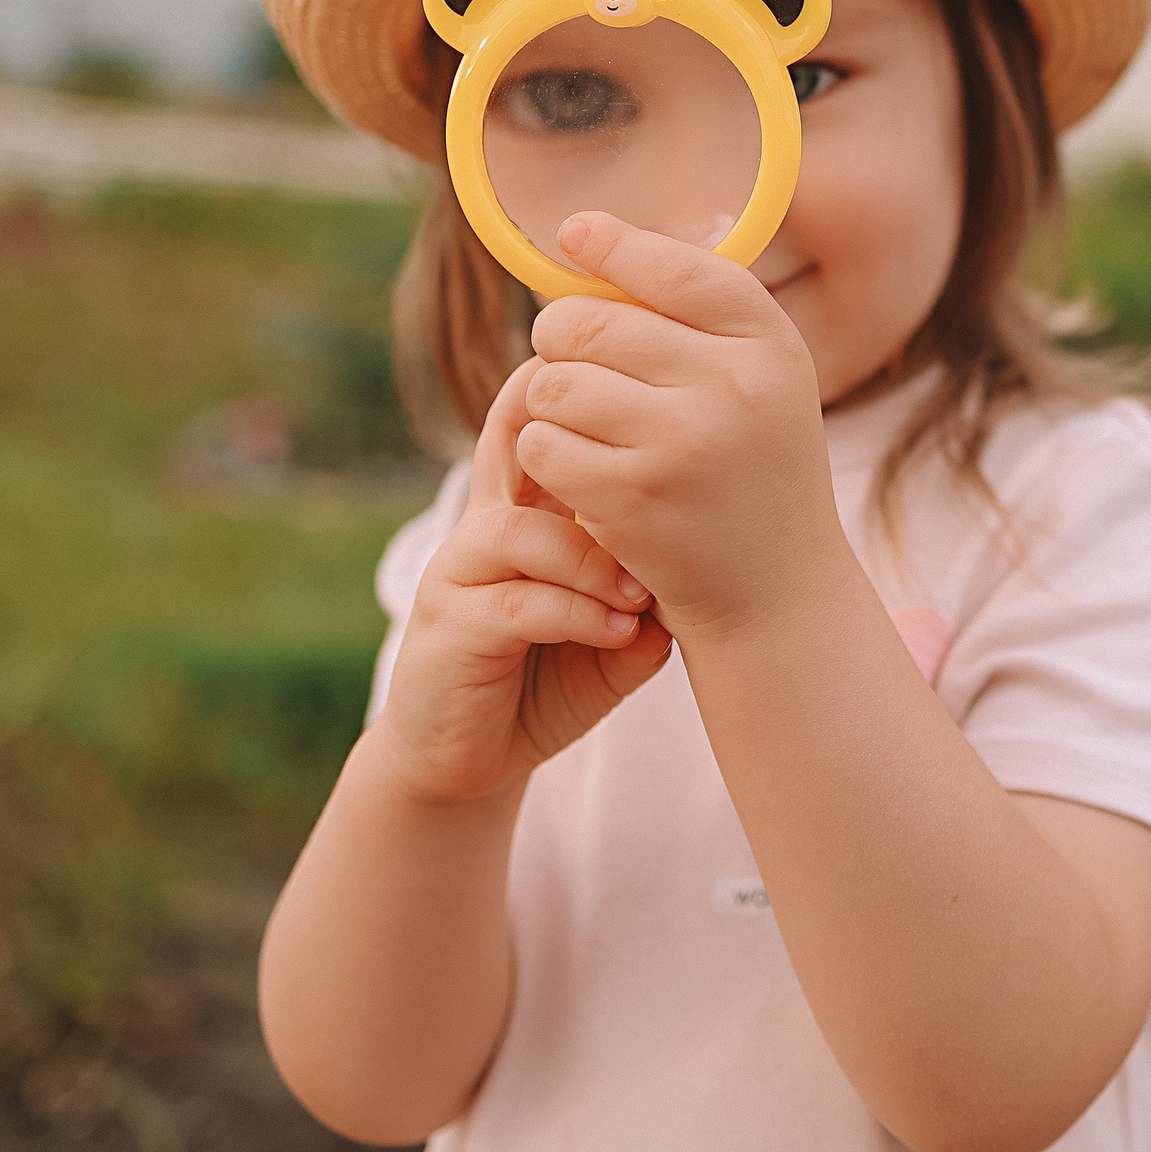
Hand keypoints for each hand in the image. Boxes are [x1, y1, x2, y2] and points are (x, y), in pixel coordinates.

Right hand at [375, 359, 675, 805]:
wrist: (470, 759)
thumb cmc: (552, 678)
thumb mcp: (620, 635)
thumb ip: (653, 595)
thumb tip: (704, 566)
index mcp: (529, 508)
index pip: (548, 424)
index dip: (593, 393)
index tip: (664, 399)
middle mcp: (486, 523)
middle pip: (517, 444)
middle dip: (582, 444)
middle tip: (660, 474)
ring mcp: (460, 573)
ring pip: (521, 533)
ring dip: (592, 561)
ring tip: (642, 593)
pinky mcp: (446, 628)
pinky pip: (512, 604)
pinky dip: (573, 613)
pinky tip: (618, 631)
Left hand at [519, 212, 849, 640]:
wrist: (776, 591)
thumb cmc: (753, 471)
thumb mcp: (760, 383)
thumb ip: (699, 315)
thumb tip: (590, 234)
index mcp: (772, 346)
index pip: (678, 269)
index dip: (617, 246)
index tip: (575, 234)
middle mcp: (735, 386)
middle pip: (594, 321)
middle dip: (563, 336)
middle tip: (570, 360)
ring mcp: (682, 443)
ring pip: (556, 381)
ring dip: (551, 401)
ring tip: (582, 424)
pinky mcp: (630, 498)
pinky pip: (543, 442)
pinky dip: (545, 454)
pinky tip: (578, 472)